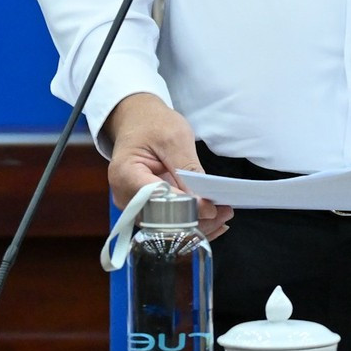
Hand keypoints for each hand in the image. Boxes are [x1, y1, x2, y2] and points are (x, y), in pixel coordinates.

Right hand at [99, 93, 231, 239]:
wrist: (137, 122)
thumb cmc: (152, 124)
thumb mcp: (174, 138)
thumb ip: (187, 169)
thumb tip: (201, 201)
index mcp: (125, 174)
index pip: (156, 199)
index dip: (185, 208)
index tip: (211, 208)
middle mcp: (125, 197)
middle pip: (160, 221)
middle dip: (195, 221)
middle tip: (225, 213)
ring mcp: (134, 206)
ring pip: (166, 228)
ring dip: (196, 224)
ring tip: (224, 215)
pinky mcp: (145, 209)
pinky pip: (168, 223)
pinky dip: (190, 222)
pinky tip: (212, 221)